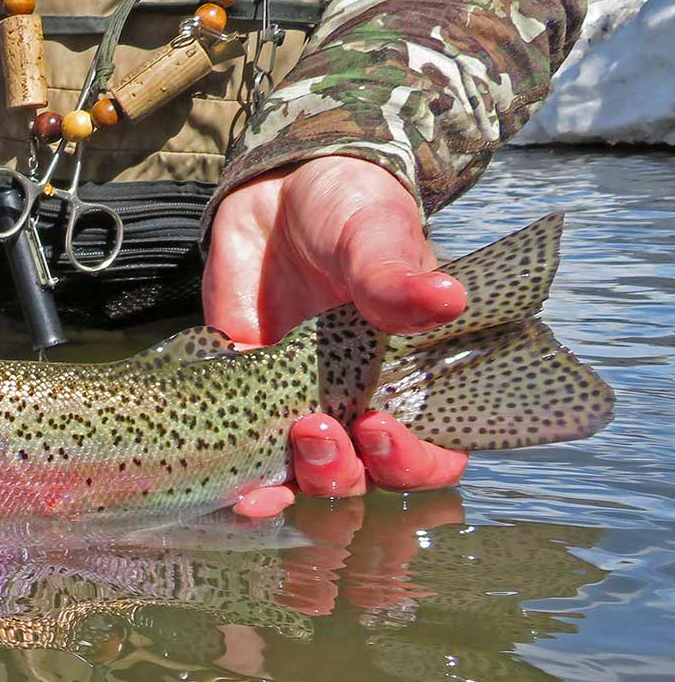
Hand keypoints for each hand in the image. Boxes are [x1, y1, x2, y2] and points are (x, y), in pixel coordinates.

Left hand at [204, 156, 469, 516]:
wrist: (277, 191)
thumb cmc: (349, 210)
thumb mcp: (374, 232)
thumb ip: (397, 273)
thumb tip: (447, 299)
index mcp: (414, 376)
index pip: (436, 451)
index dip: (417, 461)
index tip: (382, 426)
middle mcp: (362, 402)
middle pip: (368, 476)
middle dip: (344, 471)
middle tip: (316, 429)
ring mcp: (303, 405)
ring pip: (309, 477)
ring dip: (297, 482)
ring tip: (284, 441)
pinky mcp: (246, 398)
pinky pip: (248, 458)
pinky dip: (243, 483)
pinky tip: (234, 490)